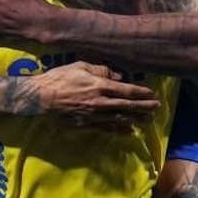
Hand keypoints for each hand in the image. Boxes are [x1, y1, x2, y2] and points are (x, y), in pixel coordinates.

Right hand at [31, 62, 160, 126]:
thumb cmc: (58, 78)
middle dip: (144, 107)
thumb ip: (101, 70)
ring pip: (120, 119)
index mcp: (100, 86)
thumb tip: (118, 76)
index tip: (152, 94)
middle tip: (156, 108)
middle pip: (127, 106)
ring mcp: (94, 115)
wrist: (40, 98)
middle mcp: (100, 102)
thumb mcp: (80, 66)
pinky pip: (106, 129)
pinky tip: (129, 132)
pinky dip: (119, 131)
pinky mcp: (86, 125)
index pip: (126, 91)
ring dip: (136, 120)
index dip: (141, 93)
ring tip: (148, 121)